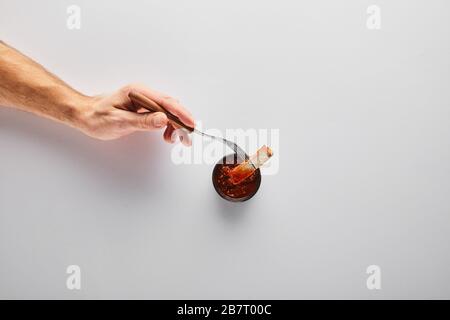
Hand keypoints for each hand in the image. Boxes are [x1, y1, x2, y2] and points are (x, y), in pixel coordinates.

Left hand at [78, 84, 194, 142]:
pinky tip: (166, 134)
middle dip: (181, 122)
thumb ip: (143, 121)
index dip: (181, 114)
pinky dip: (168, 125)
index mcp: (138, 92)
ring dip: (175, 125)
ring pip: (168, 111)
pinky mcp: (145, 108)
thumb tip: (163, 119)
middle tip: (186, 138)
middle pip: (171, 106)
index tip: (191, 124)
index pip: (166, 102)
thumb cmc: (97, 117)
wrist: (85, 115)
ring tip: (173, 139)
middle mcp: (144, 94)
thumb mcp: (119, 121)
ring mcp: (145, 100)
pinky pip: (162, 114)